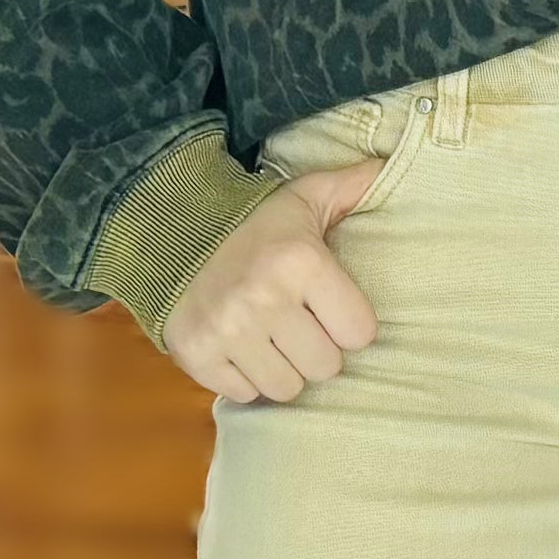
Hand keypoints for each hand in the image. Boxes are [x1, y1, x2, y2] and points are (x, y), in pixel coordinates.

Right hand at [161, 155, 393, 402]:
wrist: (169, 231)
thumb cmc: (252, 222)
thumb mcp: (304, 198)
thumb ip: (352, 186)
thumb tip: (389, 164)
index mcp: (302, 262)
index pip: (359, 333)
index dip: (348, 324)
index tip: (330, 309)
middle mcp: (265, 299)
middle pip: (325, 367)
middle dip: (316, 349)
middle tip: (297, 325)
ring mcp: (227, 331)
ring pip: (286, 388)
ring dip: (282, 369)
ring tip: (270, 339)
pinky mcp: (196, 355)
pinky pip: (243, 394)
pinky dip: (243, 378)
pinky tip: (239, 348)